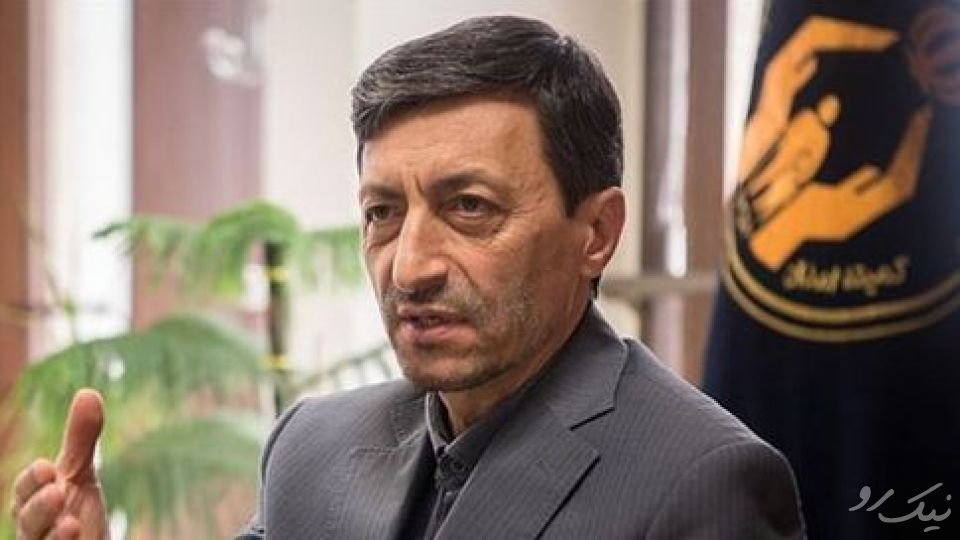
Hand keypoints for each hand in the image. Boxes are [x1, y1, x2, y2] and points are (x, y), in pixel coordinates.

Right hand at [11, 389, 108, 538]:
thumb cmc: (76, 513)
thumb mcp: (80, 475)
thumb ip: (81, 439)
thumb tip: (87, 391)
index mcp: (32, 503)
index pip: (24, 491)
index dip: (32, 481)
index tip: (47, 468)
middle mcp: (33, 530)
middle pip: (26, 521)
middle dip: (37, 508)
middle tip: (57, 490)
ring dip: (51, 535)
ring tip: (70, 523)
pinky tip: (76, 536)